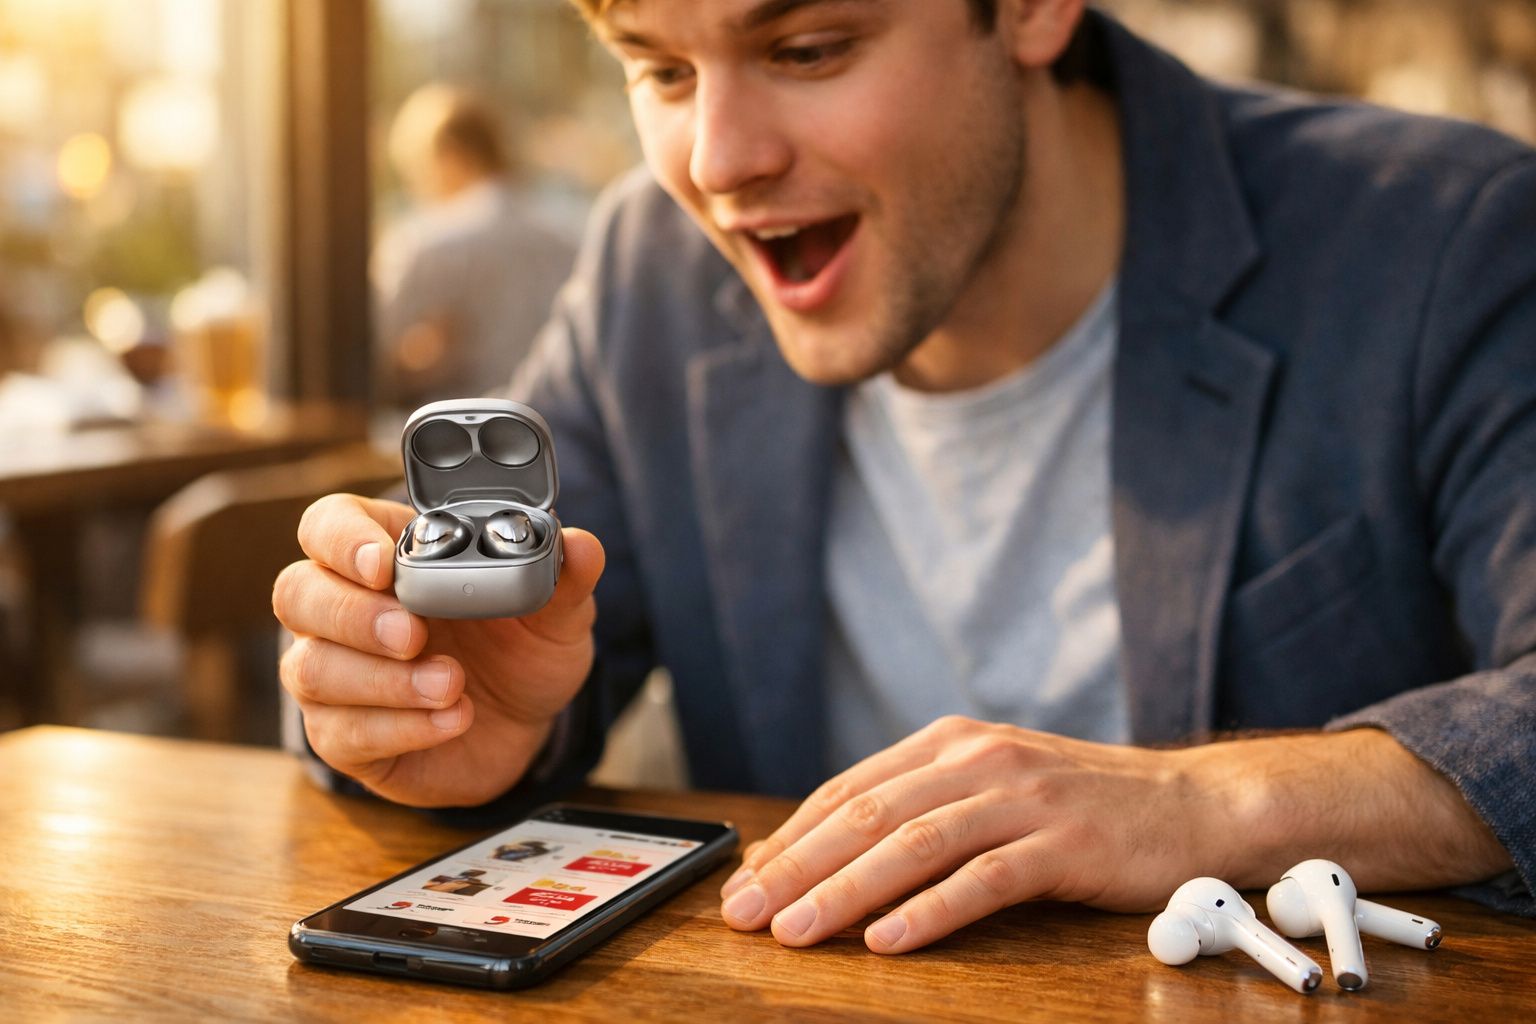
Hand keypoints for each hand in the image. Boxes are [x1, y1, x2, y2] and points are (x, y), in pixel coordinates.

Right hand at [273, 493, 604, 807]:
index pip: (328, 525)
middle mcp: (341, 608)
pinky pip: (341, 732)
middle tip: (413, 632)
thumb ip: (564, 578)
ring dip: (384, 680)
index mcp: (383, 552)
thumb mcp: (554, 612)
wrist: (525, 724)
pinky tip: (451, 720)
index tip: (383, 564)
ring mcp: (333, 673)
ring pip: (312, 667)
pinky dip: (401, 727)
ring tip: (451, 683)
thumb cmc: (519, 646)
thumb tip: (580, 546)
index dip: (344, 540)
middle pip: (298, 592)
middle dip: (353, 614)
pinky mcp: (343, 736)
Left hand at [718, 716, 1208, 952]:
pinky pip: (984, 879)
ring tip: (798, 932)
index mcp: (951, 741)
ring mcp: (1023, 797)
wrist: (1192, 803)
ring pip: (915, 844)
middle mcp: (980, 758)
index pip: (851, 789)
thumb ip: (922, 807)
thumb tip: (831, 854)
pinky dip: (930, 911)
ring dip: (846, 891)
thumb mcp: (991, 786)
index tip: (747, 882)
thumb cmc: (1081, 804)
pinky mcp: (1063, 841)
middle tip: (748, 913)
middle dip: (799, 867)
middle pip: (869, 815)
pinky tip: (888, 940)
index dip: (793, 838)